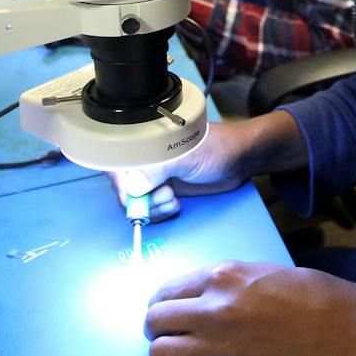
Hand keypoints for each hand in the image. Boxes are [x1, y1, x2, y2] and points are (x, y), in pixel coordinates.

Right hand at [113, 120, 252, 198]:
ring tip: (173, 198)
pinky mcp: (163, 190)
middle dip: (140, 199)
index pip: (115, 163)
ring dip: (152, 208)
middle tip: (164, 196)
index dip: (118, 181)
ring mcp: (154, 177)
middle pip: (122, 187)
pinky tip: (175, 204)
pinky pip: (150, 209)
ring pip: (136, 202)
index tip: (131, 196)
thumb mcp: (186, 156)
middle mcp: (145, 160)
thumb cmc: (217, 147)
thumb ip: (158, 170)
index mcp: (144, 142)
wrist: (239, 160)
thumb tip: (132, 188)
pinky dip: (159, 212)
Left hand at [123, 262, 355, 355]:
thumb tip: (201, 295)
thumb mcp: (261, 271)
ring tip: (170, 354)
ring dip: (159, 353)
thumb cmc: (311, 295)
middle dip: (157, 326)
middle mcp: (212, 307)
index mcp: (222, 276)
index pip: (168, 288)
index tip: (166, 309)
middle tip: (169, 332)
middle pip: (157, 319)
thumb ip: (225, 283)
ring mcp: (217, 344)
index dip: (162, 302)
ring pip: (160, 352)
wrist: (343, 329)